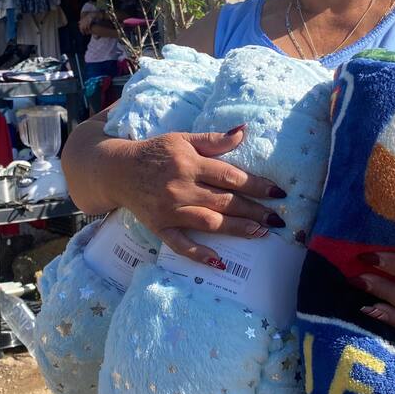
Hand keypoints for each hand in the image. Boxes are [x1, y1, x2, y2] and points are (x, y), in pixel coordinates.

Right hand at [106, 126, 287, 266]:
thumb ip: (214, 139)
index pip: (229, 176)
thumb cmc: (155, 152)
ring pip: (208, 222)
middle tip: (277, 217)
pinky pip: (180, 244)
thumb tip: (244, 131)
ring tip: (261, 232)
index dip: (256, 184)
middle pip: (224, 201)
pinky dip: (198, 254)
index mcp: (189, 163)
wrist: (117, 170)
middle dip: (254, 210)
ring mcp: (170, 210)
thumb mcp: (182, 139)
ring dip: (236, 228)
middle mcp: (181, 187)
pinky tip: (218, 261)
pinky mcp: (159, 227)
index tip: (277, 192)